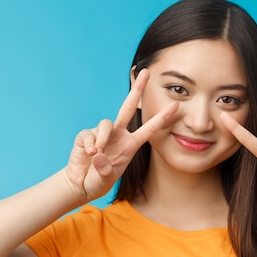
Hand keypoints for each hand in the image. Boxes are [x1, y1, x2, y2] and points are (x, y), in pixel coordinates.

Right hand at [64, 70, 177, 201]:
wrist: (80, 185)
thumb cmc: (98, 181)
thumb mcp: (107, 179)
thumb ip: (105, 170)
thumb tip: (98, 154)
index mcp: (130, 144)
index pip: (149, 129)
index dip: (162, 118)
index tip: (175, 106)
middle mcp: (118, 135)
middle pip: (128, 107)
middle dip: (137, 89)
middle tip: (146, 72)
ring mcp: (102, 134)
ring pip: (106, 123)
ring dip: (103, 138)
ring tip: (98, 155)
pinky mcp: (86, 135)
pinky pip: (90, 134)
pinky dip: (90, 145)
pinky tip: (89, 155)